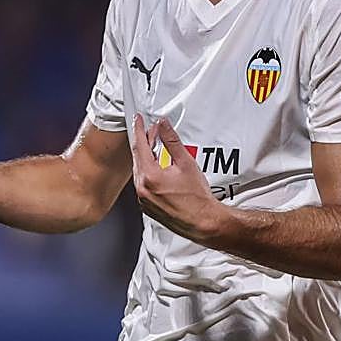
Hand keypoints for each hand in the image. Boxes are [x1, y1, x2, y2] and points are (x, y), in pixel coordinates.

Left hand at [131, 114, 221, 242]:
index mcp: (149, 176)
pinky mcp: (147, 206)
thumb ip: (172, 141)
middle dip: (144, 142)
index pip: (140, 146)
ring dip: (147, 157)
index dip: (139, 129)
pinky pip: (143, 184)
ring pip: (140, 171)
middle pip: (138, 158)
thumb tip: (163, 125)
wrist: (202, 221)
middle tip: (152, 131)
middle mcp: (142, 188)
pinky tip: (159, 168)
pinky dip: (148, 172)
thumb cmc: (197, 197)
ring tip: (157, 148)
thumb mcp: (186, 163)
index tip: (138, 120)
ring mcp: (143, 199)